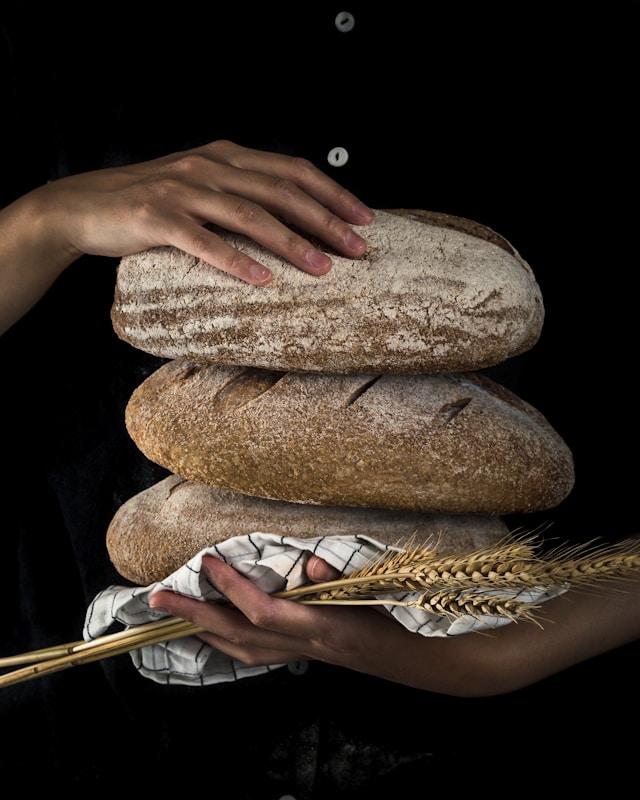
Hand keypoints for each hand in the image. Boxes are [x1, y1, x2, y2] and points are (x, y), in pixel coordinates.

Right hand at [40, 139, 374, 282]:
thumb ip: (240, 192)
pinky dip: (235, 260)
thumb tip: (292, 220)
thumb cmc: (152, 203)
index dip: (333, 193)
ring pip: (248, 214)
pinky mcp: (156, 216)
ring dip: (290, 243)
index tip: (365, 219)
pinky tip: (264, 280)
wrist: (84, 205)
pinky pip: (203, 241)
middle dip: (325, 220)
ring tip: (322, 270)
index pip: (292, 170)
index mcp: (226, 155)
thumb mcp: (201, 186)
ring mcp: (182, 189)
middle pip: (279, 191)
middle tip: (358, 250)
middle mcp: (209, 165)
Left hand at [149, 554, 399, 670]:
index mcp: (318, 626)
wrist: (405, 655)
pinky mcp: (297, 656)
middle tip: (157, 598)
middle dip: (193, 616)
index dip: (231, 587)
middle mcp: (301, 645)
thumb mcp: (370, 589)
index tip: (207, 561)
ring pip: (238, 650)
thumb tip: (308, 561)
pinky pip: (249, 655)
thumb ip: (338, 575)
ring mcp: (297, 654)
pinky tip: (210, 632)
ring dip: (201, 632)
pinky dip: (223, 643)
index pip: (262, 610)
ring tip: (172, 616)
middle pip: (236, 635)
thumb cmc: (389, 615)